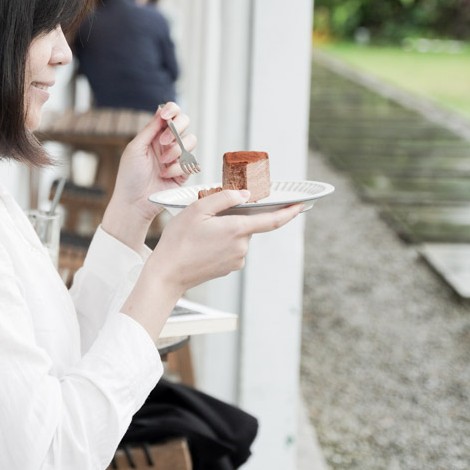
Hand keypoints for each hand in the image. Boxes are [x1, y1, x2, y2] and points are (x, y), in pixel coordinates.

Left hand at [102, 102, 196, 245]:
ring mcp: (177, 157)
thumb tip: (161, 110)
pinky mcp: (185, 172)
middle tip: (163, 142)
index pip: (169, 114)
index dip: (172, 110)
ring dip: (176, 150)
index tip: (166, 116)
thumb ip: (150, 129)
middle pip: (185, 122)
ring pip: (191, 140)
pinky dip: (176, 168)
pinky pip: (190, 162)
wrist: (134, 202)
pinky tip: (164, 175)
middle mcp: (168, 143)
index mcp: (154, 134)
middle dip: (177, 129)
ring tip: (162, 162)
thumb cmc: (129, 176)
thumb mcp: (135, 148)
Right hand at [148, 190, 303, 291]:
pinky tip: (202, 244)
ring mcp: (236, 260)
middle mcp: (242, 247)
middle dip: (235, 217)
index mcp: (237, 230)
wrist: (168, 274)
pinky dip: (221, 242)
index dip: (289, 212)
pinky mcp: (229, 268)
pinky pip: (231, 248)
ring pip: (238, 236)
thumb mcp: (197, 210)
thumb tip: (245, 194)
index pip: (272, 220)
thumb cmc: (178, 241)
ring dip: (226, 230)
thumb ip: (224, 198)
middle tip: (209, 218)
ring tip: (200, 233)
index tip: (301, 205)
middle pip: (247, 225)